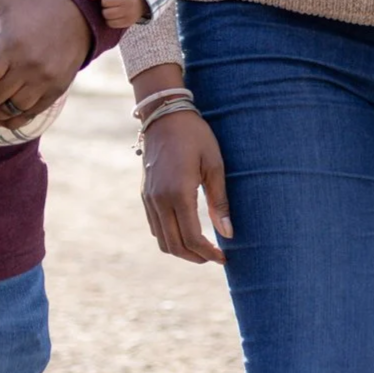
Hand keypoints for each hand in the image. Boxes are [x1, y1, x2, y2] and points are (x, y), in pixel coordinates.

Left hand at [0, 0, 91, 126]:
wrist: (76, 12)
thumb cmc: (33, 5)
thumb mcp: (1, 2)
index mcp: (11, 46)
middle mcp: (29, 66)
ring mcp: (45, 79)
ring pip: (13, 109)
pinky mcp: (57, 87)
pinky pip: (33, 112)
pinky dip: (16, 118)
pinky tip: (5, 116)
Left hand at [84, 0, 147, 30]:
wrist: (143, 1)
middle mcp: (127, 0)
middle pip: (104, 2)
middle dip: (104, 1)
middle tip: (112, 0)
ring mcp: (128, 12)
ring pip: (106, 14)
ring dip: (106, 11)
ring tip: (113, 7)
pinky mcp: (128, 22)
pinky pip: (110, 23)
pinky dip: (110, 20)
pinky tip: (116, 14)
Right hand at [140, 102, 232, 264]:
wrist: (164, 115)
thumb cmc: (195, 137)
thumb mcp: (214, 165)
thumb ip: (219, 202)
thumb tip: (228, 234)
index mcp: (178, 193)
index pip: (192, 238)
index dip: (208, 253)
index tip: (224, 257)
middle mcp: (159, 200)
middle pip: (174, 245)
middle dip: (195, 257)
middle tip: (214, 257)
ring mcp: (149, 198)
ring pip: (162, 239)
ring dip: (181, 250)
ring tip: (202, 248)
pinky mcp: (145, 194)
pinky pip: (155, 226)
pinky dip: (170, 237)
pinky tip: (186, 231)